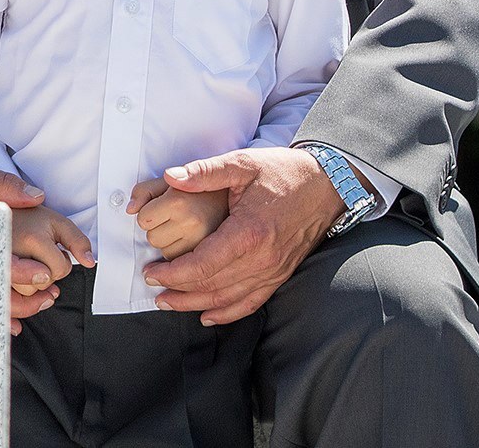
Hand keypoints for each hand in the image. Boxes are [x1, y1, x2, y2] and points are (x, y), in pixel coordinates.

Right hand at [10, 204, 93, 327]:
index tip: (55, 252)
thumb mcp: (58, 222)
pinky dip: (10, 314)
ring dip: (30, 292)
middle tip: (43, 265)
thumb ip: (78, 241)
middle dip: (45, 279)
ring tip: (33, 277)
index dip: (62, 264)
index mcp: (30, 238)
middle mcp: (10, 252)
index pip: (56, 270)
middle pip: (36, 287)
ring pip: (19, 295)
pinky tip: (18, 326)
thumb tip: (89, 263)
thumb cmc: (30, 217)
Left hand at [142, 147, 342, 324]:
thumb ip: (204, 171)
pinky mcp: (281, 273)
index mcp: (249, 232)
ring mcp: (274, 270)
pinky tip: (208, 315)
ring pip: (230, 299)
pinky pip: (253, 301)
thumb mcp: (242, 162)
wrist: (327, 184)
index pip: (203, 264)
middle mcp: (263, 258)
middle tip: (153, 290)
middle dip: (179, 292)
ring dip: (197, 305)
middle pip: (213, 286)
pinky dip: (229, 312)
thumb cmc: (282, 172)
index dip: (174, 273)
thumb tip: (170, 177)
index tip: (151, 272)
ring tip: (170, 304)